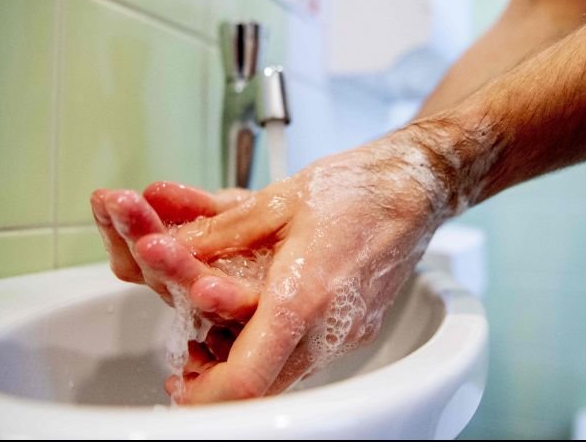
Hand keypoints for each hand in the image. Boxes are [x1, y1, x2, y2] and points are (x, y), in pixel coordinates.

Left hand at [92, 129, 453, 402]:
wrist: (413, 191)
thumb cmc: (356, 190)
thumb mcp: (275, 202)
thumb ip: (219, 233)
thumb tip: (172, 246)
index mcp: (304, 295)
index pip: (248, 377)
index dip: (207, 394)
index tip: (181, 386)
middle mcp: (329, 327)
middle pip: (266, 388)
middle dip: (220, 386)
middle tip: (187, 370)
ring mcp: (347, 333)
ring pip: (287, 376)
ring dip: (247, 369)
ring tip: (213, 346)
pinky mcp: (356, 329)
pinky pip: (310, 357)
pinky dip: (277, 352)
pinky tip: (261, 324)